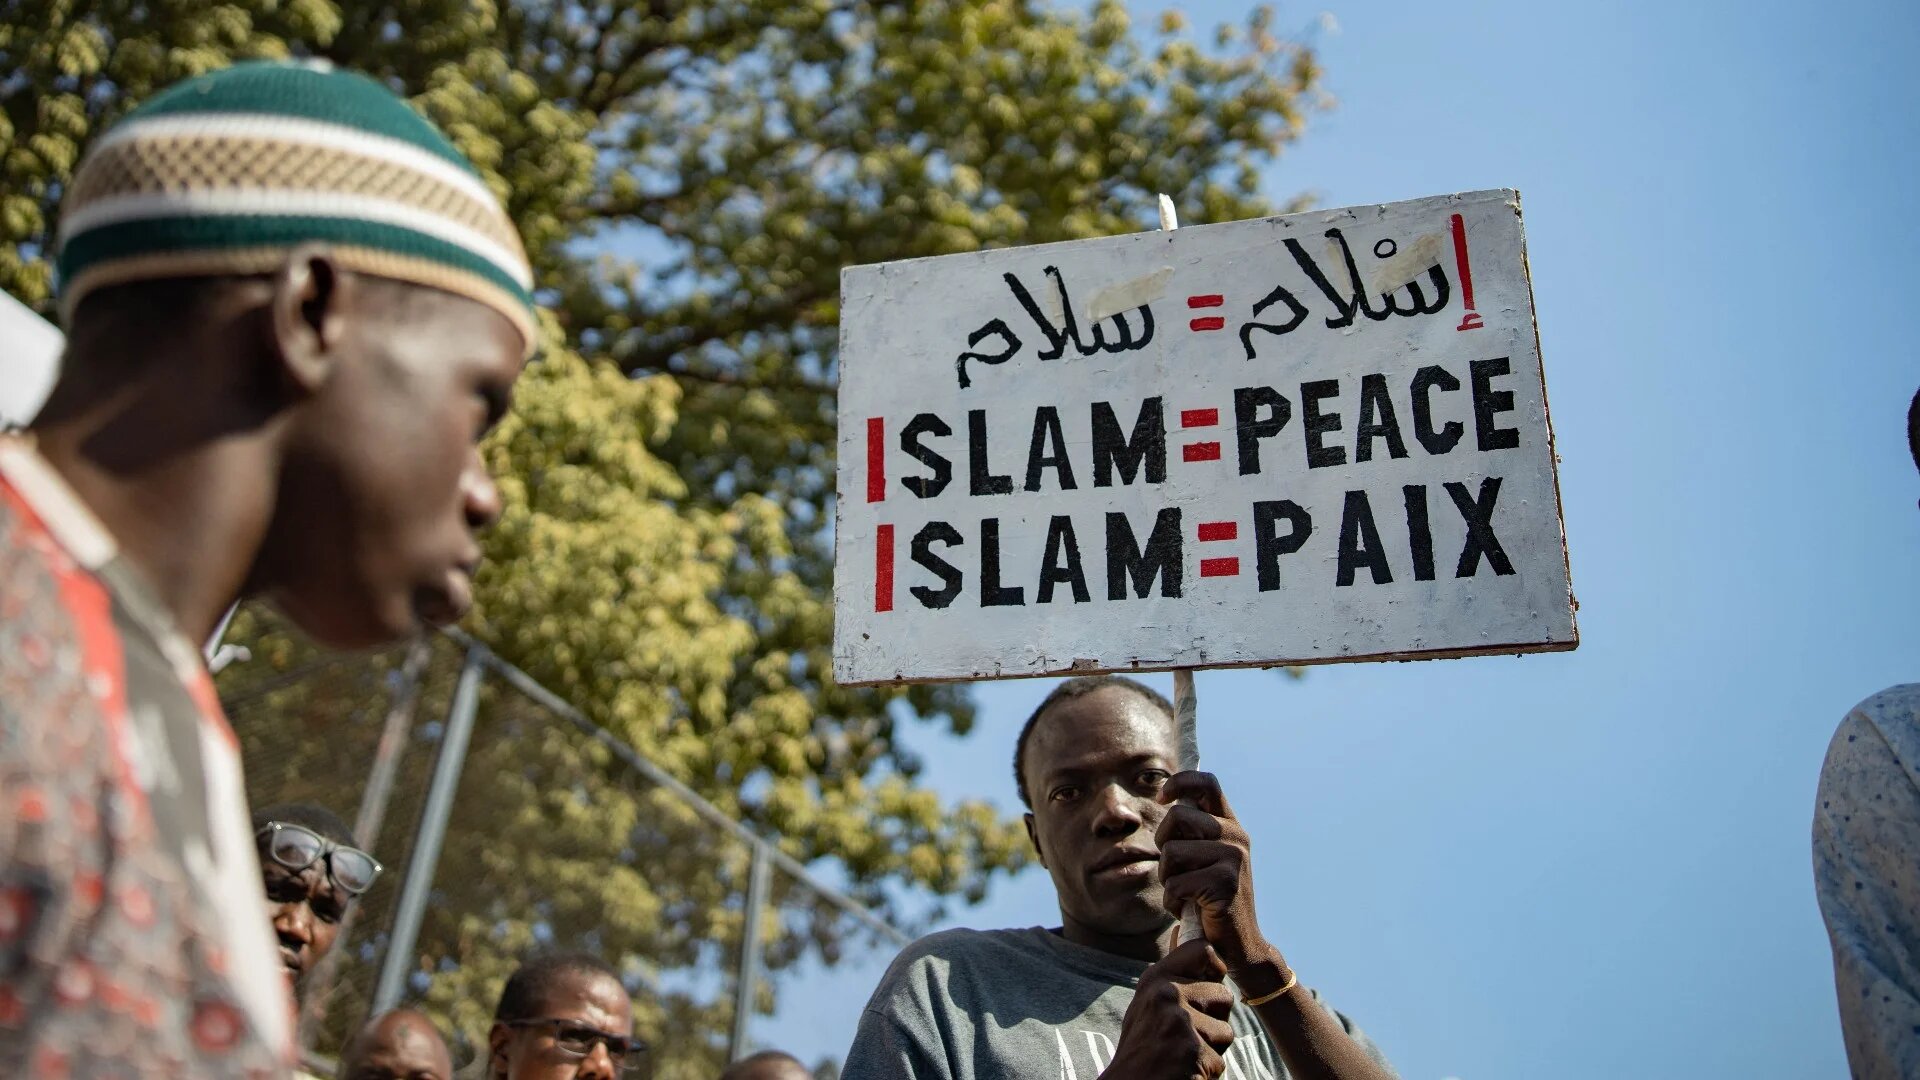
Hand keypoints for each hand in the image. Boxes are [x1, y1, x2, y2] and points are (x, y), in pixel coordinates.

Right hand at [1100, 938, 1235, 1079]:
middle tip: (1185, 1037)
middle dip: (1214, 1021)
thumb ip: (1173, 974)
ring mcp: (1180, 1021)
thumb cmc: (1141, 1046)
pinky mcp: (1192, 1051)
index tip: (1207, 986)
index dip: (1214, 967)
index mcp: (1156, 978)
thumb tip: (1191, 933)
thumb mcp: (1149, 1002)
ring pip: (1226, 1031)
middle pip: (1224, 995)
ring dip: (1211, 1049)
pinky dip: (1205, 1072)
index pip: (1204, 950)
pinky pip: (1219, 1060)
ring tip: (1182, 1055)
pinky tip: (1182, 1071)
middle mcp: (1167, 994)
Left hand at [1155, 771, 1286, 987]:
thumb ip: (1195, 832)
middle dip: (1163, 845)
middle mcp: (1236, 836)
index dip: (1179, 782)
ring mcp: (1233, 858)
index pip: (1207, 783)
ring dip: (1167, 879)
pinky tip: (1191, 910)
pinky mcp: (1224, 883)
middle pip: (1176, 817)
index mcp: (1230, 826)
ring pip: (1171, 852)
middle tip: (1176, 872)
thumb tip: (1170, 801)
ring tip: (1186, 894)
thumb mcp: (1206, 859)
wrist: (1240, 946)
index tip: (1162, 798)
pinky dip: (1174, 902)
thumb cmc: (1211, 901)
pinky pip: (1175, 883)